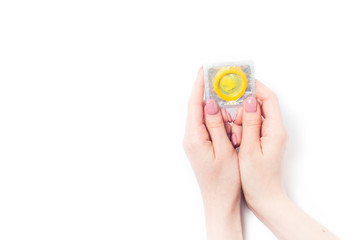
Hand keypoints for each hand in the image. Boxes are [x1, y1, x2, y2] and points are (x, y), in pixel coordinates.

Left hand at [183, 67, 241, 239]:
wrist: (219, 202)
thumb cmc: (225, 181)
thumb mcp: (225, 150)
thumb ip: (216, 125)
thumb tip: (211, 102)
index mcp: (194, 138)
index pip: (194, 105)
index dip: (198, 86)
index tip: (204, 69)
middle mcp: (190, 138)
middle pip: (197, 108)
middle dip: (207, 93)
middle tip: (219, 79)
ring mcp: (194, 142)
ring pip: (203, 117)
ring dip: (214, 107)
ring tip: (226, 98)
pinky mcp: (200, 146)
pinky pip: (206, 126)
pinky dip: (215, 119)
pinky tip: (226, 117)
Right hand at [231, 80, 287, 211]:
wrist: (266, 199)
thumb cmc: (258, 179)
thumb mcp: (250, 150)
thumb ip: (249, 123)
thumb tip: (249, 100)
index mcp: (275, 130)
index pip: (269, 98)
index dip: (255, 87)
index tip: (239, 81)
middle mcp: (275, 130)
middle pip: (260, 105)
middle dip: (243, 107)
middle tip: (231, 117)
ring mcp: (270, 136)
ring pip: (254, 116)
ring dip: (240, 119)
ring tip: (233, 133)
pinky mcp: (263, 142)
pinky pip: (252, 126)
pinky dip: (241, 128)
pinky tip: (234, 137)